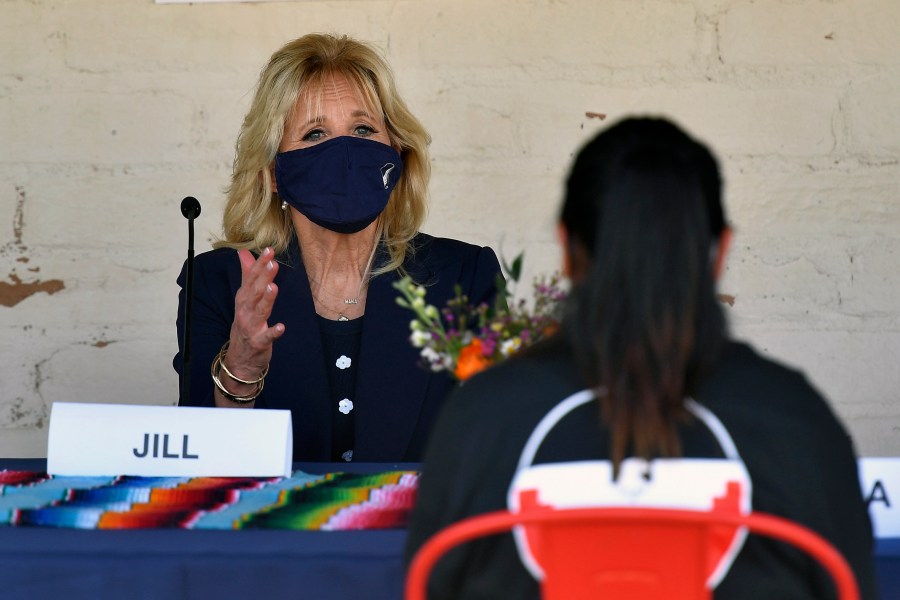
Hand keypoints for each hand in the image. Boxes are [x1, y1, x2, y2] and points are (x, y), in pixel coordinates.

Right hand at [224, 248, 284, 386]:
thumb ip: (247, 275)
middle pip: (255, 292)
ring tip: (273, 287)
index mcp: (244, 298)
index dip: (260, 264)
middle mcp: (245, 310)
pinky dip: (273, 332)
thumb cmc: (244, 324)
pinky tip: (281, 327)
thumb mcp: (244, 298)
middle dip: (263, 277)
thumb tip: (243, 252)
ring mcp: (251, 327)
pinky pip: (266, 337)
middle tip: (272, 263)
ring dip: (266, 300)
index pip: (252, 278)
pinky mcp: (259, 343)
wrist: (239, 359)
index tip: (269, 250)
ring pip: (259, 311)